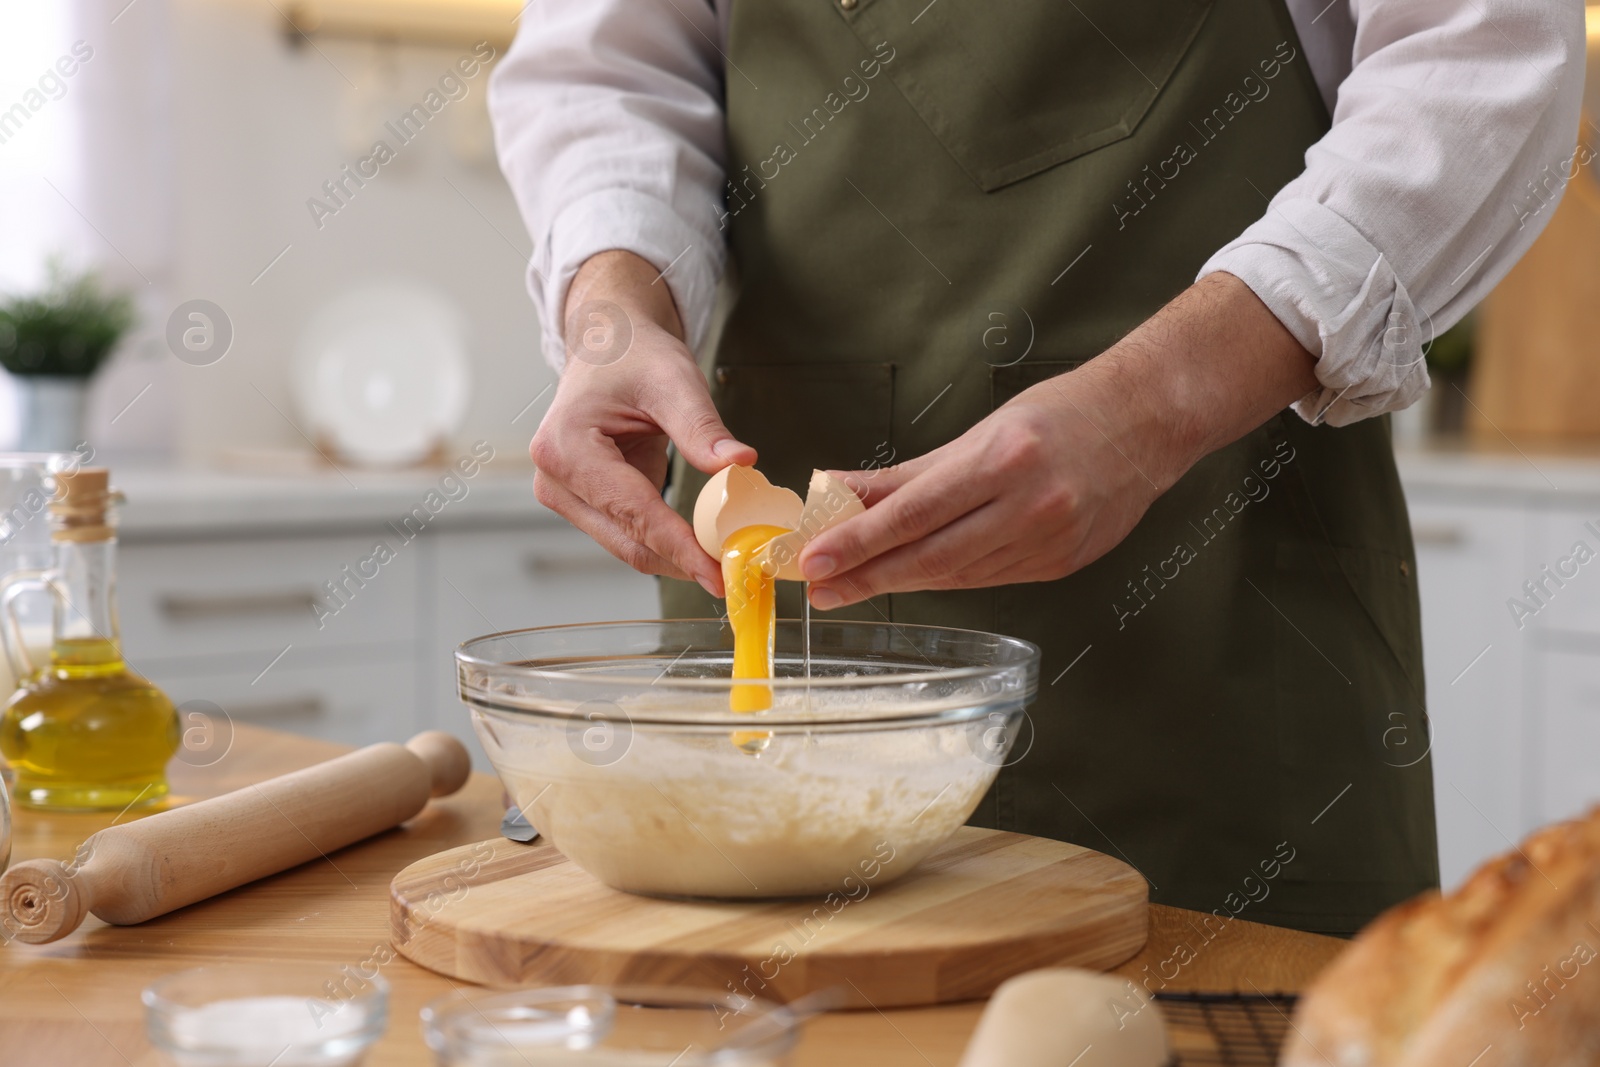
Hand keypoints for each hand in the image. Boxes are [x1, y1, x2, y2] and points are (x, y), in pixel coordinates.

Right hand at [531, 251, 754, 594]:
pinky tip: (705, 545)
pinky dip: (668, 542)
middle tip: (735, 576)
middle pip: (627, 541)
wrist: (608, 344)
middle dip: (682, 561)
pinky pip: (631, 533)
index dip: (679, 548)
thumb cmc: (634, 354)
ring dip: (676, 557)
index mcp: (566, 448)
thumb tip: (741, 464)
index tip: (719, 576)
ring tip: (727, 562)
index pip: (633, 512)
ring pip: (629, 545)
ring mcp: (566, 495)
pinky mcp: (584, 503)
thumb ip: (702, 428)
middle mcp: (555, 480)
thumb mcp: (673, 380)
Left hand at [798, 272, 1318, 607]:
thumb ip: (907, 473)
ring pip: (957, 574)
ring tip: (848, 586)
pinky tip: (911, 578)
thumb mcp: (979, 432)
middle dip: (867, 575)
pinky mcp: (1062, 565)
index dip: (858, 542)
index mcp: (1004, 460)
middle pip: (930, 555)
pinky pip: (987, 579)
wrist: (1147, 424)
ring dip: (898, 582)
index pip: (913, 513)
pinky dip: (945, 579)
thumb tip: (838, 490)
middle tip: (817, 588)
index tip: (813, 559)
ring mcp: (1050, 541)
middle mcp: (1029, 505)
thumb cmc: (1061, 415)